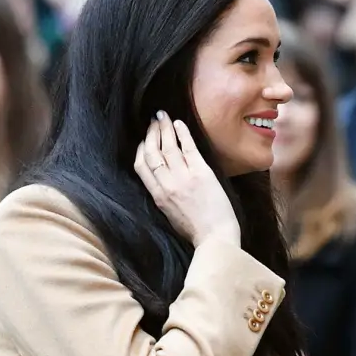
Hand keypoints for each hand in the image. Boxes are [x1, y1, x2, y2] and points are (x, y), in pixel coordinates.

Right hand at [134, 112, 240, 248]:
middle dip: (150, 134)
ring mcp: (184, 178)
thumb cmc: (194, 230)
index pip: (141, 166)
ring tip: (162, 116)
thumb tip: (160, 179)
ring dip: (164, 128)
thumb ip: (162, 196)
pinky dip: (182, 133)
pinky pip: (188, 147)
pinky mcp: (202, 173)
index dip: (140, 149)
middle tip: (152, 121)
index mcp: (158, 196)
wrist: (215, 238)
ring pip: (168, 147)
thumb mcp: (169, 214)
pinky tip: (178, 123)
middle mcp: (167, 184)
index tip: (143, 140)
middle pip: (152, 152)